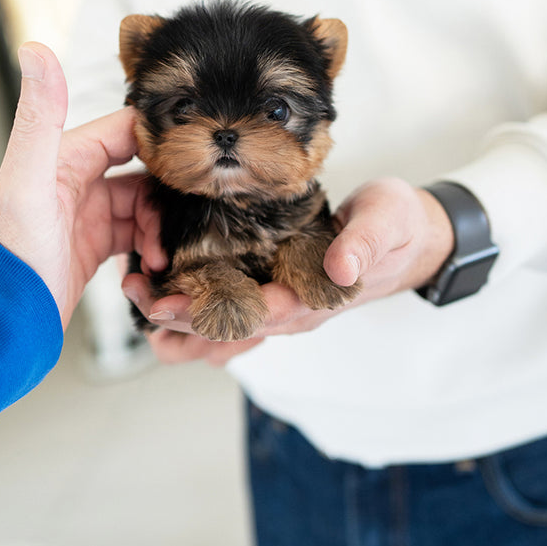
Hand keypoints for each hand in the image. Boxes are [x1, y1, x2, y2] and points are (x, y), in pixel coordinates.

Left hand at [0, 42, 164, 328]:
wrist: (1, 320)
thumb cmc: (11, 254)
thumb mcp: (29, 181)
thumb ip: (39, 117)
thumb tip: (35, 49)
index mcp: (64, 157)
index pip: (127, 131)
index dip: (161, 142)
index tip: (192, 159)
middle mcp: (76, 181)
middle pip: (143, 170)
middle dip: (167, 193)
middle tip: (179, 220)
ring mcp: (87, 215)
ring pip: (144, 205)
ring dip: (161, 226)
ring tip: (160, 254)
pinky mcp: (95, 246)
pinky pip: (137, 235)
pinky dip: (152, 246)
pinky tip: (154, 266)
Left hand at [122, 177, 452, 364]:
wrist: (408, 237)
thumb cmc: (396, 225)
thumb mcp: (386, 222)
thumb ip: (363, 245)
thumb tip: (339, 269)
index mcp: (317, 297)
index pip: (259, 313)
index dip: (214, 313)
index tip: (170, 305)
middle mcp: (295, 308)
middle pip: (232, 323)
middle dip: (183, 315)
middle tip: (138, 298)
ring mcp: (285, 301)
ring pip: (227, 321)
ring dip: (183, 315)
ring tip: (138, 300)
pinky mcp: (276, 286)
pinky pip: (233, 304)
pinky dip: (199, 303)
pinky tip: (167, 294)